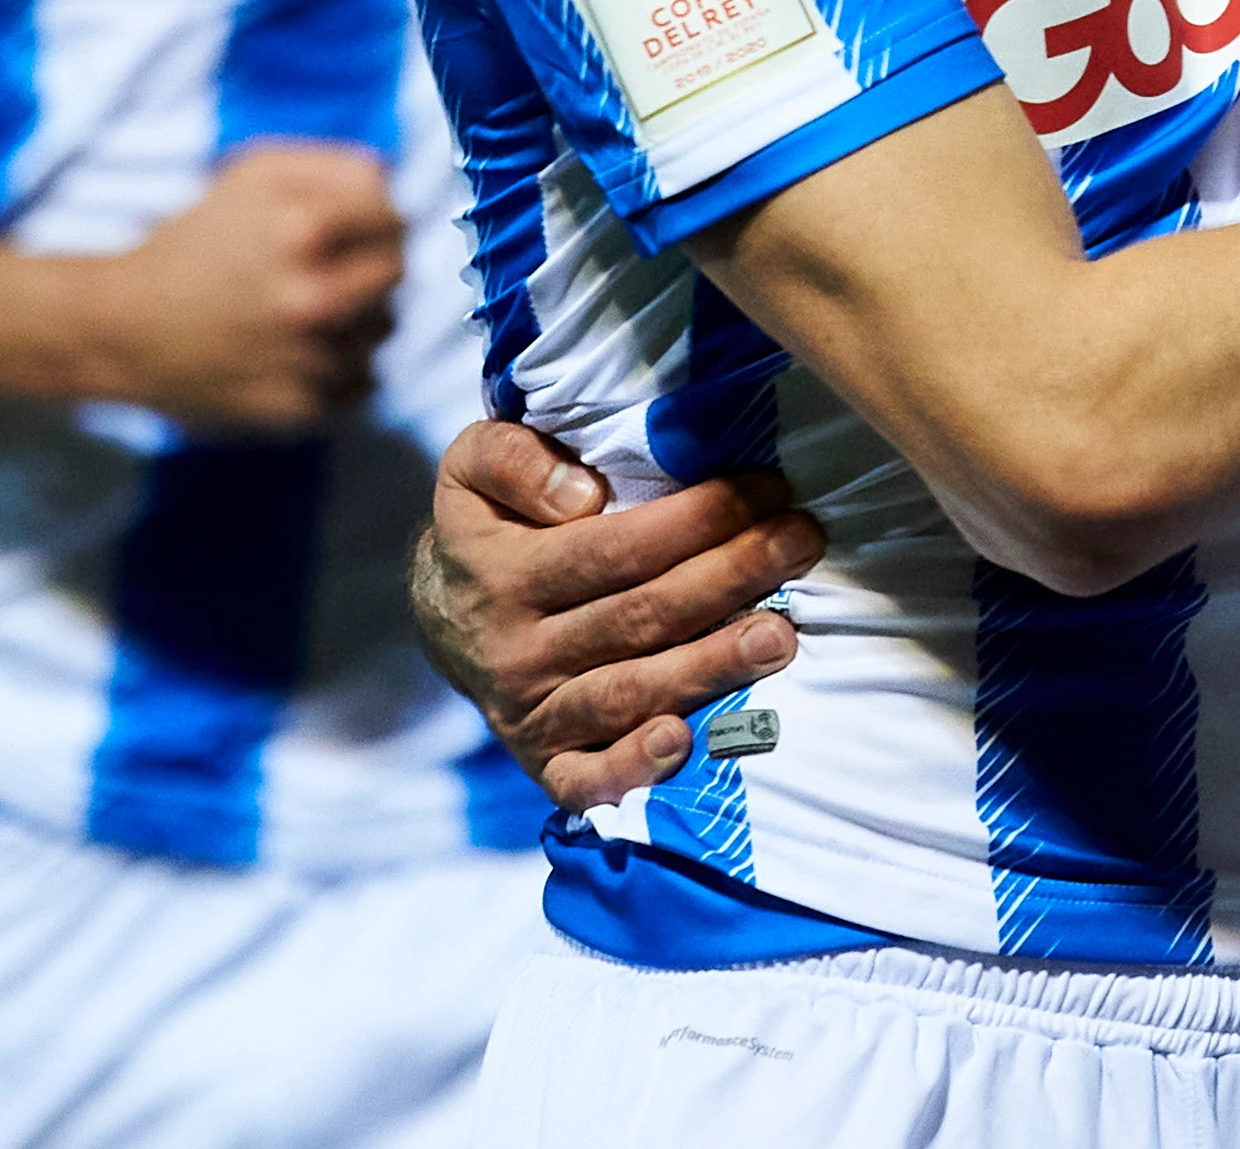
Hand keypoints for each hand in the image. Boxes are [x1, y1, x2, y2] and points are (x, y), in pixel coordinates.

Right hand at [81, 139, 406, 432]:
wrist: (126, 329)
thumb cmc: (194, 243)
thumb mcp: (255, 174)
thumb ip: (338, 166)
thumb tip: (396, 183)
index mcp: (304, 230)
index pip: (395, 218)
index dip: (378, 218)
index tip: (357, 227)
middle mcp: (313, 297)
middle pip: (396, 273)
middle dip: (371, 264)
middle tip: (328, 268)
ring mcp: (310, 358)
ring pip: (383, 329)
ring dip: (357, 317)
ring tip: (300, 310)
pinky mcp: (303, 408)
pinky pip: (361, 379)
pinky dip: (338, 366)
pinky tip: (293, 351)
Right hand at [412, 418, 825, 809]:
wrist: (438, 618)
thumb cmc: (487, 529)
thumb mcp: (471, 469)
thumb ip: (512, 460)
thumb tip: (581, 495)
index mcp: (505, 576)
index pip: (614, 548)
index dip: (695, 518)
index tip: (766, 489)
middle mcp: (517, 652)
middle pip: (639, 617)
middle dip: (729, 576)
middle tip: (801, 542)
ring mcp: (531, 715)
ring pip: (629, 692)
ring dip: (710, 667)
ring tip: (781, 636)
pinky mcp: (544, 765)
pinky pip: (585, 780)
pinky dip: (632, 768)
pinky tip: (683, 742)